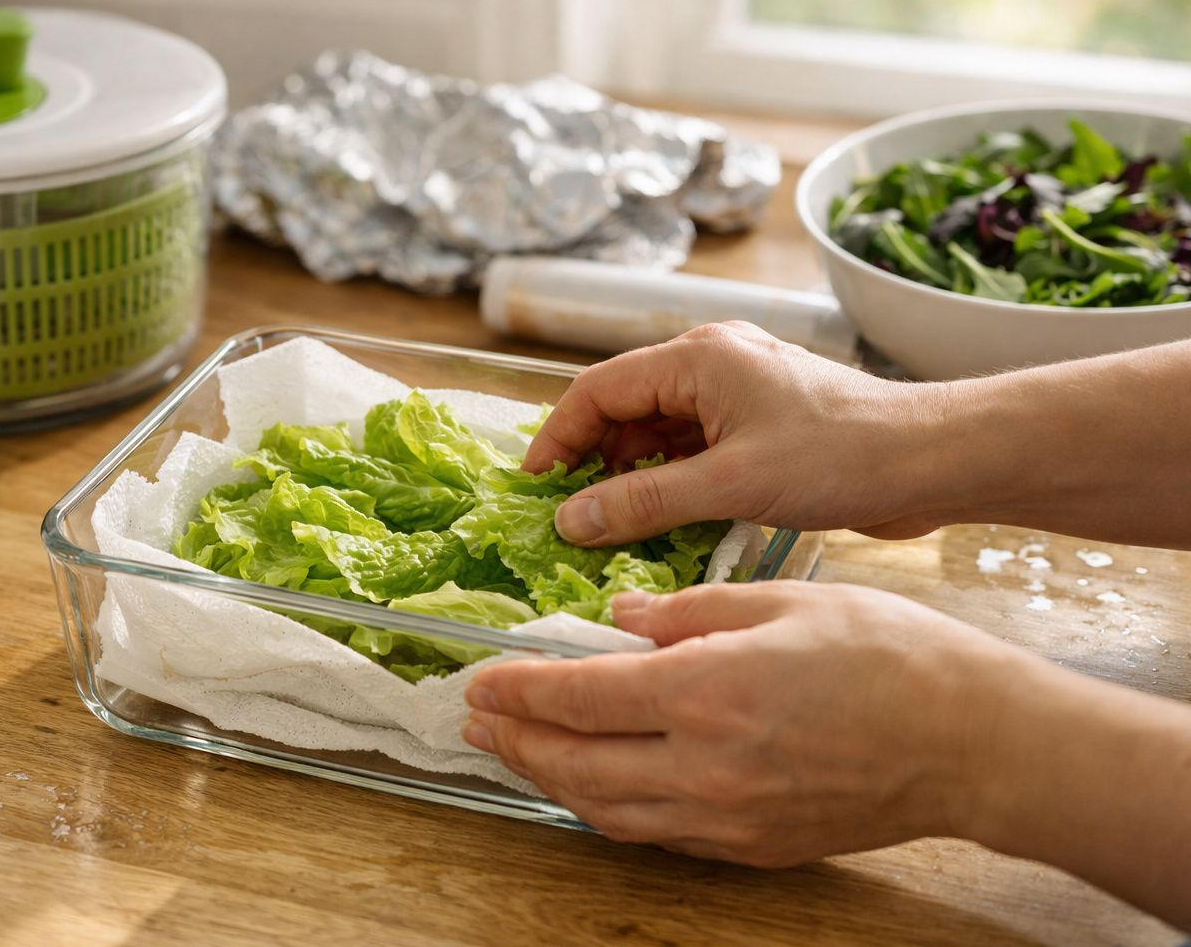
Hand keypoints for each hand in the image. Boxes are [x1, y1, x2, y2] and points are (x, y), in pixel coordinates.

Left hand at [460, 580, 1026, 866]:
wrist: (974, 743)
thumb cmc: (890, 657)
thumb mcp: (781, 601)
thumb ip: (687, 611)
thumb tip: (620, 619)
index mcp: (708, 692)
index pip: (579, 697)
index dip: (518, 690)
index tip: (480, 679)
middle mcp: (706, 766)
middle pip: (576, 763)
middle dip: (515, 740)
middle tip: (475, 718)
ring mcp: (727, 817)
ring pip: (604, 810)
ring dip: (548, 780)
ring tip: (514, 750)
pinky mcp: (750, 846)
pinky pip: (653, 833)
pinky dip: (605, 808)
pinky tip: (588, 783)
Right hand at [523, 322, 953, 544]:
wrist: (933, 459)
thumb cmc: (840, 457)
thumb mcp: (730, 485)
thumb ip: (642, 503)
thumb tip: (570, 521)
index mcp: (698, 357)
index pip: (598, 389)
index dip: (557, 437)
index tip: (534, 489)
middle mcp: (712, 363)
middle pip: (623, 408)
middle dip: (592, 460)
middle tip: (568, 516)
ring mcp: (738, 393)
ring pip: (658, 432)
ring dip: (632, 476)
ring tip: (611, 527)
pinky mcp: (760, 423)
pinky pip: (693, 449)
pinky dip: (670, 481)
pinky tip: (663, 522)